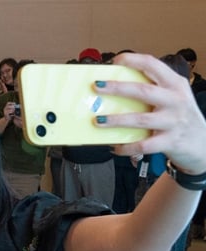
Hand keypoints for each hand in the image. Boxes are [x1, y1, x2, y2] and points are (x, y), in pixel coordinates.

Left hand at [104, 52, 205, 174]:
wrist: (202, 143)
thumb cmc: (180, 117)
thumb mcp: (173, 97)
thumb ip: (152, 90)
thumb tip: (114, 88)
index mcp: (175, 84)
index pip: (153, 64)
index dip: (132, 60)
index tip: (114, 61)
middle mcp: (175, 100)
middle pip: (143, 91)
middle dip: (118, 88)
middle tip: (97, 86)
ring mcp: (173, 121)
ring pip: (140, 119)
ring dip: (116, 120)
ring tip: (98, 120)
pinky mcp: (170, 141)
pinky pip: (143, 145)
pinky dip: (126, 147)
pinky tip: (114, 147)